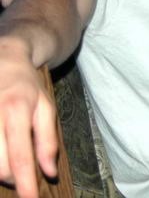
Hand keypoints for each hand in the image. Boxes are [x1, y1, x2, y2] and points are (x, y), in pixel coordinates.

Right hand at [0, 47, 58, 197]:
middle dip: (11, 178)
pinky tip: (1, 152)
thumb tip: (49, 172)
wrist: (2, 59)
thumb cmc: (27, 86)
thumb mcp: (46, 107)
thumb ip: (47, 139)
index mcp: (17, 111)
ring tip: (10, 163)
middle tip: (21, 177)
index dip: (24, 183)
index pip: (21, 156)